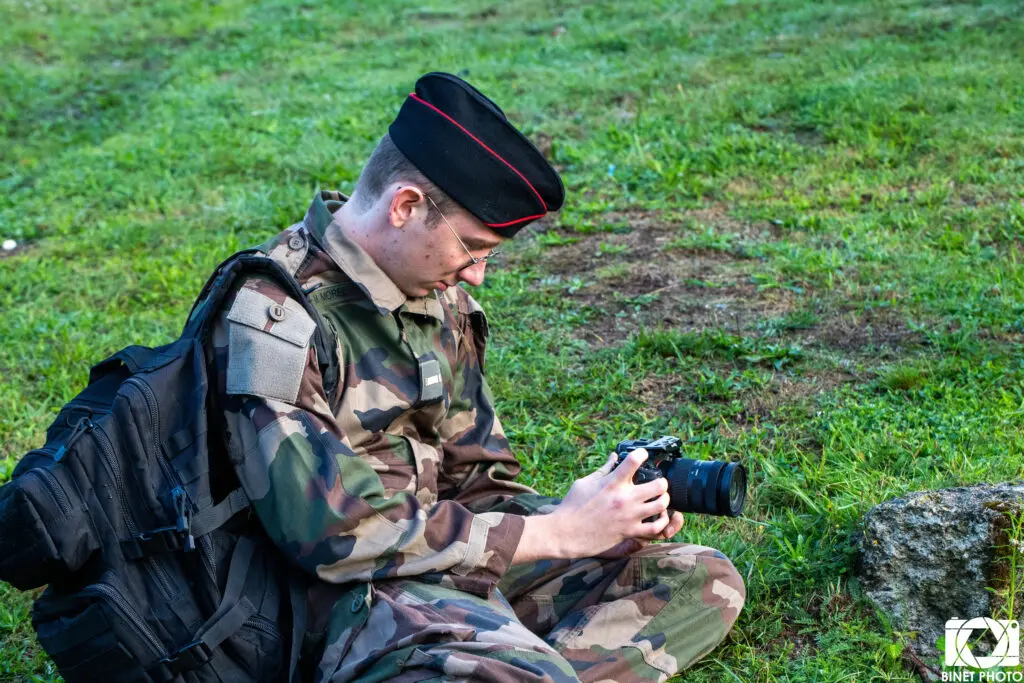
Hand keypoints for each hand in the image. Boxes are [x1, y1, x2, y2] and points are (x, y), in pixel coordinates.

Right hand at [545, 449, 674, 559]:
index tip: (643, 455)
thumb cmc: (572, 506)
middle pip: (659, 484)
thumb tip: (614, 456)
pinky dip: (661, 522)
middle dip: (661, 481)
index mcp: (612, 483)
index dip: (642, 454)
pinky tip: (657, 517)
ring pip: (661, 504)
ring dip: (663, 499)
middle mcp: (624, 498)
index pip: (634, 461)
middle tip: (657, 482)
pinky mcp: (630, 532)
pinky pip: (655, 528)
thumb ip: (603, 469)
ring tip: (659, 499)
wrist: (565, 533)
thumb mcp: (585, 483)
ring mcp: (629, 516)